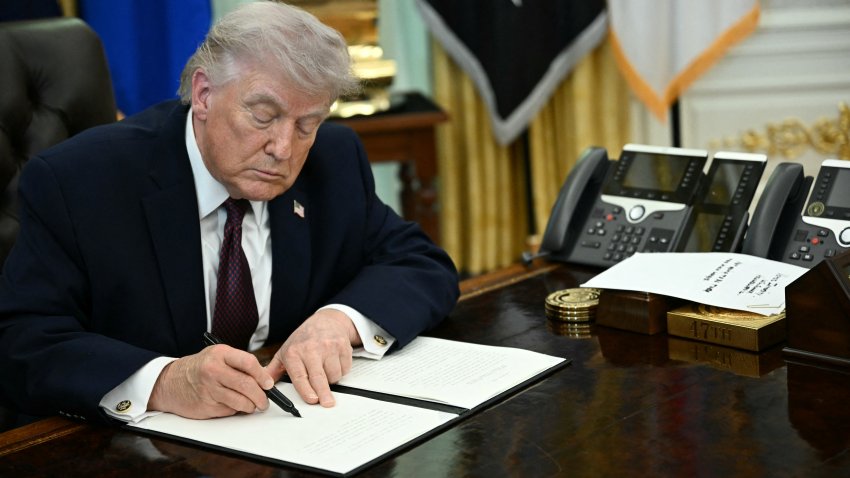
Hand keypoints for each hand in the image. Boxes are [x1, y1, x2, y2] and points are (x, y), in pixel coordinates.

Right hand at [148, 345, 273, 418]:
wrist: (170, 382)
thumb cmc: (199, 368)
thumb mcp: (218, 356)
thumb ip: (239, 364)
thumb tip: (264, 379)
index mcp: (220, 354)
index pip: (248, 362)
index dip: (262, 375)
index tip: (269, 384)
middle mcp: (213, 370)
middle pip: (247, 385)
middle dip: (261, 396)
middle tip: (265, 401)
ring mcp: (208, 389)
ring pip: (240, 402)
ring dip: (250, 406)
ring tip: (251, 405)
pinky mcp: (205, 406)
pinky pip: (229, 411)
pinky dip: (235, 410)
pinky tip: (230, 404)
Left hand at [265, 308, 359, 406]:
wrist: (326, 321)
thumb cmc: (304, 339)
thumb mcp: (285, 351)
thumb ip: (273, 371)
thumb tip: (262, 387)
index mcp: (294, 352)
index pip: (300, 375)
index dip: (306, 389)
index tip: (312, 399)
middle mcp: (311, 348)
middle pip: (319, 377)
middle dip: (324, 393)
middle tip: (327, 403)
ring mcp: (329, 346)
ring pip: (334, 375)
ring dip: (331, 380)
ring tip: (324, 371)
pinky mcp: (343, 346)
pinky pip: (344, 368)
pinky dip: (341, 371)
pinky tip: (334, 363)